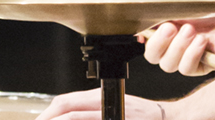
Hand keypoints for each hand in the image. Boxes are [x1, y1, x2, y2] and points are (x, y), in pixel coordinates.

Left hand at [37, 90, 169, 119]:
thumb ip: (93, 110)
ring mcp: (112, 113)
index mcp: (99, 97)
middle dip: (48, 118)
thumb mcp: (114, 106)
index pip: (65, 101)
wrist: (167, 118)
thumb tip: (66, 115)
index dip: (48, 113)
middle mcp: (103, 104)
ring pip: (76, 117)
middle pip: (67, 107)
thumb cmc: (140, 116)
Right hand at [143, 16, 214, 75]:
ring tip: (191, 30)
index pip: (145, 38)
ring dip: (177, 47)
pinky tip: (202, 41)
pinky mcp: (202, 66)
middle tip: (170, 27)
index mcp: (165, 27)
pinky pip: (188, 68)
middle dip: (158, 43)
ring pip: (168, 64)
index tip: (144, 29)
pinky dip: (192, 54)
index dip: (141, 36)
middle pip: (152, 55)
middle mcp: (173, 44)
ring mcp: (187, 56)